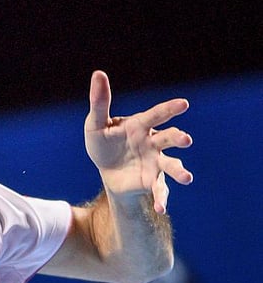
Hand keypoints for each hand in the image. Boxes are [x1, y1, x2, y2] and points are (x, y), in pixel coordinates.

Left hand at [84, 70, 193, 213]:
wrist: (106, 169)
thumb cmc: (104, 142)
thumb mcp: (96, 124)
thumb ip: (99, 102)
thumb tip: (98, 74)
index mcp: (141, 126)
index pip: (157, 114)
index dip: (169, 109)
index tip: (183, 104)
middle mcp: (153, 143)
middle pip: (169, 139)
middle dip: (178, 138)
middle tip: (185, 139)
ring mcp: (155, 162)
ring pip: (171, 164)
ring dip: (180, 170)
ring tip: (187, 178)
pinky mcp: (152, 180)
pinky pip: (160, 190)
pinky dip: (162, 199)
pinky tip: (161, 209)